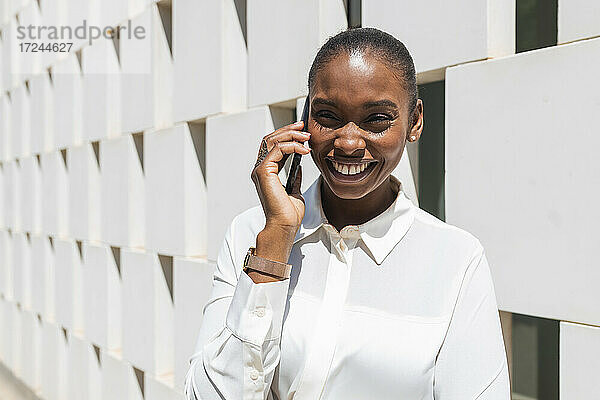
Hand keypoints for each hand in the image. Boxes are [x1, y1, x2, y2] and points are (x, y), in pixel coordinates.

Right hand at [250, 120, 310, 274]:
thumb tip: (298, 166)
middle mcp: (260, 169)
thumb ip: (294, 177)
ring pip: (272, 141)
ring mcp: (260, 170)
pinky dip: (292, 146)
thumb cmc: (289, 214)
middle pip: (270, 139)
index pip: (273, 146)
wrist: (285, 226)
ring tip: (307, 137)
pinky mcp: (263, 171)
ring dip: (291, 135)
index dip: (287, 135)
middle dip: (288, 130)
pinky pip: (277, 150)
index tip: (302, 131)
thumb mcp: (295, 191)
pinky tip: (304, 150)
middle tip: (303, 126)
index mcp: (266, 173)